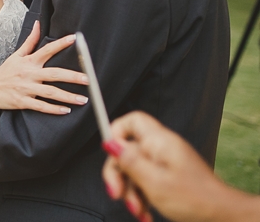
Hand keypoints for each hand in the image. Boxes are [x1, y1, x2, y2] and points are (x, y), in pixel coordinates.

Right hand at [0, 21, 88, 114]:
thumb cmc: (4, 72)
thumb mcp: (16, 55)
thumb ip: (30, 41)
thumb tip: (38, 23)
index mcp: (28, 61)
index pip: (47, 49)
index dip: (61, 43)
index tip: (75, 39)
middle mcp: (28, 74)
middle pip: (54, 74)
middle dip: (72, 77)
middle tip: (88, 79)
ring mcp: (25, 89)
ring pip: (50, 93)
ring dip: (68, 96)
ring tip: (84, 100)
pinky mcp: (22, 102)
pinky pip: (41, 106)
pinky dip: (54, 109)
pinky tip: (66, 110)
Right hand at [102, 111, 239, 221]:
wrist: (223, 216)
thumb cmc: (194, 199)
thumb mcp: (153, 181)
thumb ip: (129, 160)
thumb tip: (110, 143)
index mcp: (159, 141)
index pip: (131, 121)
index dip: (115, 132)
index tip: (110, 154)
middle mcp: (162, 148)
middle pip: (128, 151)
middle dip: (119, 175)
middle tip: (117, 194)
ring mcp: (166, 162)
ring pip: (135, 169)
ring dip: (131, 192)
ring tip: (138, 211)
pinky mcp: (169, 176)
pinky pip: (146, 180)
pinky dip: (142, 197)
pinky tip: (145, 212)